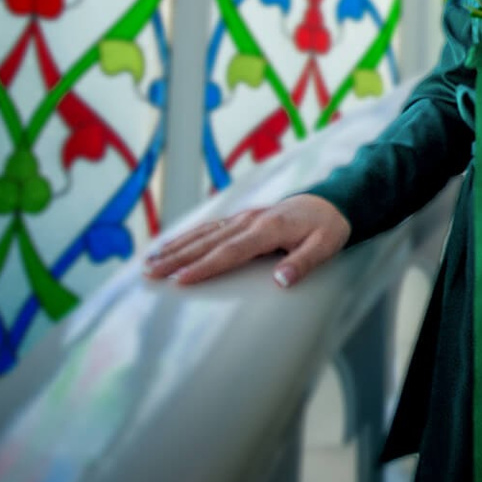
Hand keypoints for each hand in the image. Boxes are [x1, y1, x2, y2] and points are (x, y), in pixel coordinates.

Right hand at [142, 194, 350, 288]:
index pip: (231, 251)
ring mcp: (244, 217)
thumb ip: (304, 262)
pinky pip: (209, 228)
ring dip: (176, 247)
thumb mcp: (326, 245)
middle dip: (178, 258)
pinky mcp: (241, 218)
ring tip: (149, 262)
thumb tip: (281, 280)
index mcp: (270, 228)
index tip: (180, 280)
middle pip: (209, 242)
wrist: (332, 201)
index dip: (205, 266)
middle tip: (151, 273)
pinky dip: (187, 237)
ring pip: (204, 233)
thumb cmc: (328, 227)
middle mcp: (251, 220)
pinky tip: (168, 246)